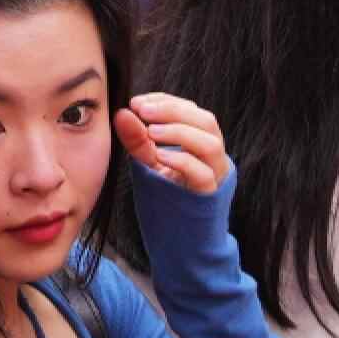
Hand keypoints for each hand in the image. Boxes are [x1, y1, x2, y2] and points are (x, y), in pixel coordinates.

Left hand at [114, 93, 229, 193]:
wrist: (179, 236)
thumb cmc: (167, 196)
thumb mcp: (149, 163)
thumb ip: (138, 140)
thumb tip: (122, 113)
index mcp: (202, 141)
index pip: (191, 110)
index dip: (166, 101)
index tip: (138, 102)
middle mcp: (214, 155)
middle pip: (205, 121)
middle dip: (173, 111)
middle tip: (143, 110)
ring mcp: (215, 175)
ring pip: (211, 144)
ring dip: (180, 132)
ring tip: (151, 131)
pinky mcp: (209, 195)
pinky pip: (204, 174)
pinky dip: (182, 161)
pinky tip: (160, 155)